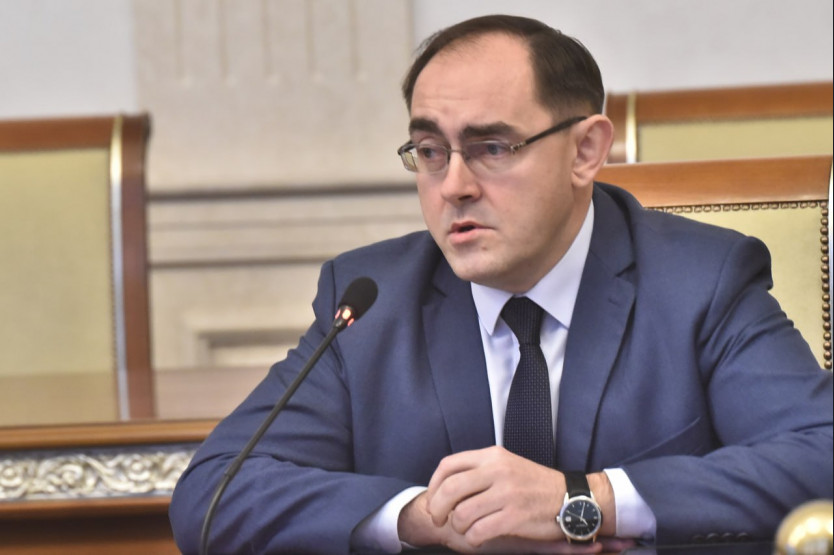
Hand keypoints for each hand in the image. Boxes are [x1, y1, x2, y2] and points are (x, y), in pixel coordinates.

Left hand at [424, 446, 562, 545]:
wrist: (571, 498)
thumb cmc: (535, 485)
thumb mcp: (507, 465)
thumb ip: (479, 470)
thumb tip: (446, 486)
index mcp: (492, 456)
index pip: (448, 465)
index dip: (434, 485)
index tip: (433, 499)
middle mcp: (498, 470)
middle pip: (450, 489)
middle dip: (438, 508)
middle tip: (439, 520)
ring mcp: (507, 493)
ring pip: (462, 513)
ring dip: (458, 526)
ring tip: (465, 529)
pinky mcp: (515, 516)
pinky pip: (479, 531)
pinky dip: (473, 538)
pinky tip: (478, 537)